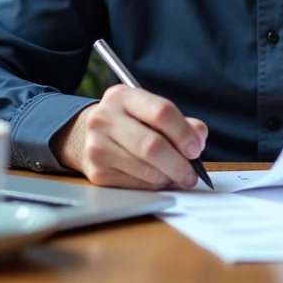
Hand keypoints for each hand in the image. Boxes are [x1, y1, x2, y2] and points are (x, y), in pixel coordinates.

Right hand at [53, 84, 207, 189]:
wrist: (83, 135)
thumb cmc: (127, 122)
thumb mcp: (148, 110)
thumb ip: (180, 122)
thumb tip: (199, 138)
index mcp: (122, 96)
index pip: (161, 112)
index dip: (184, 133)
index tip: (197, 148)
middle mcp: (105, 118)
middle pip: (152, 145)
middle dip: (179, 164)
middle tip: (192, 174)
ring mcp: (97, 147)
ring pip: (146, 169)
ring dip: (168, 178)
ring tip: (176, 176)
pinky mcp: (96, 173)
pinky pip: (135, 185)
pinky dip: (153, 186)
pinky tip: (157, 179)